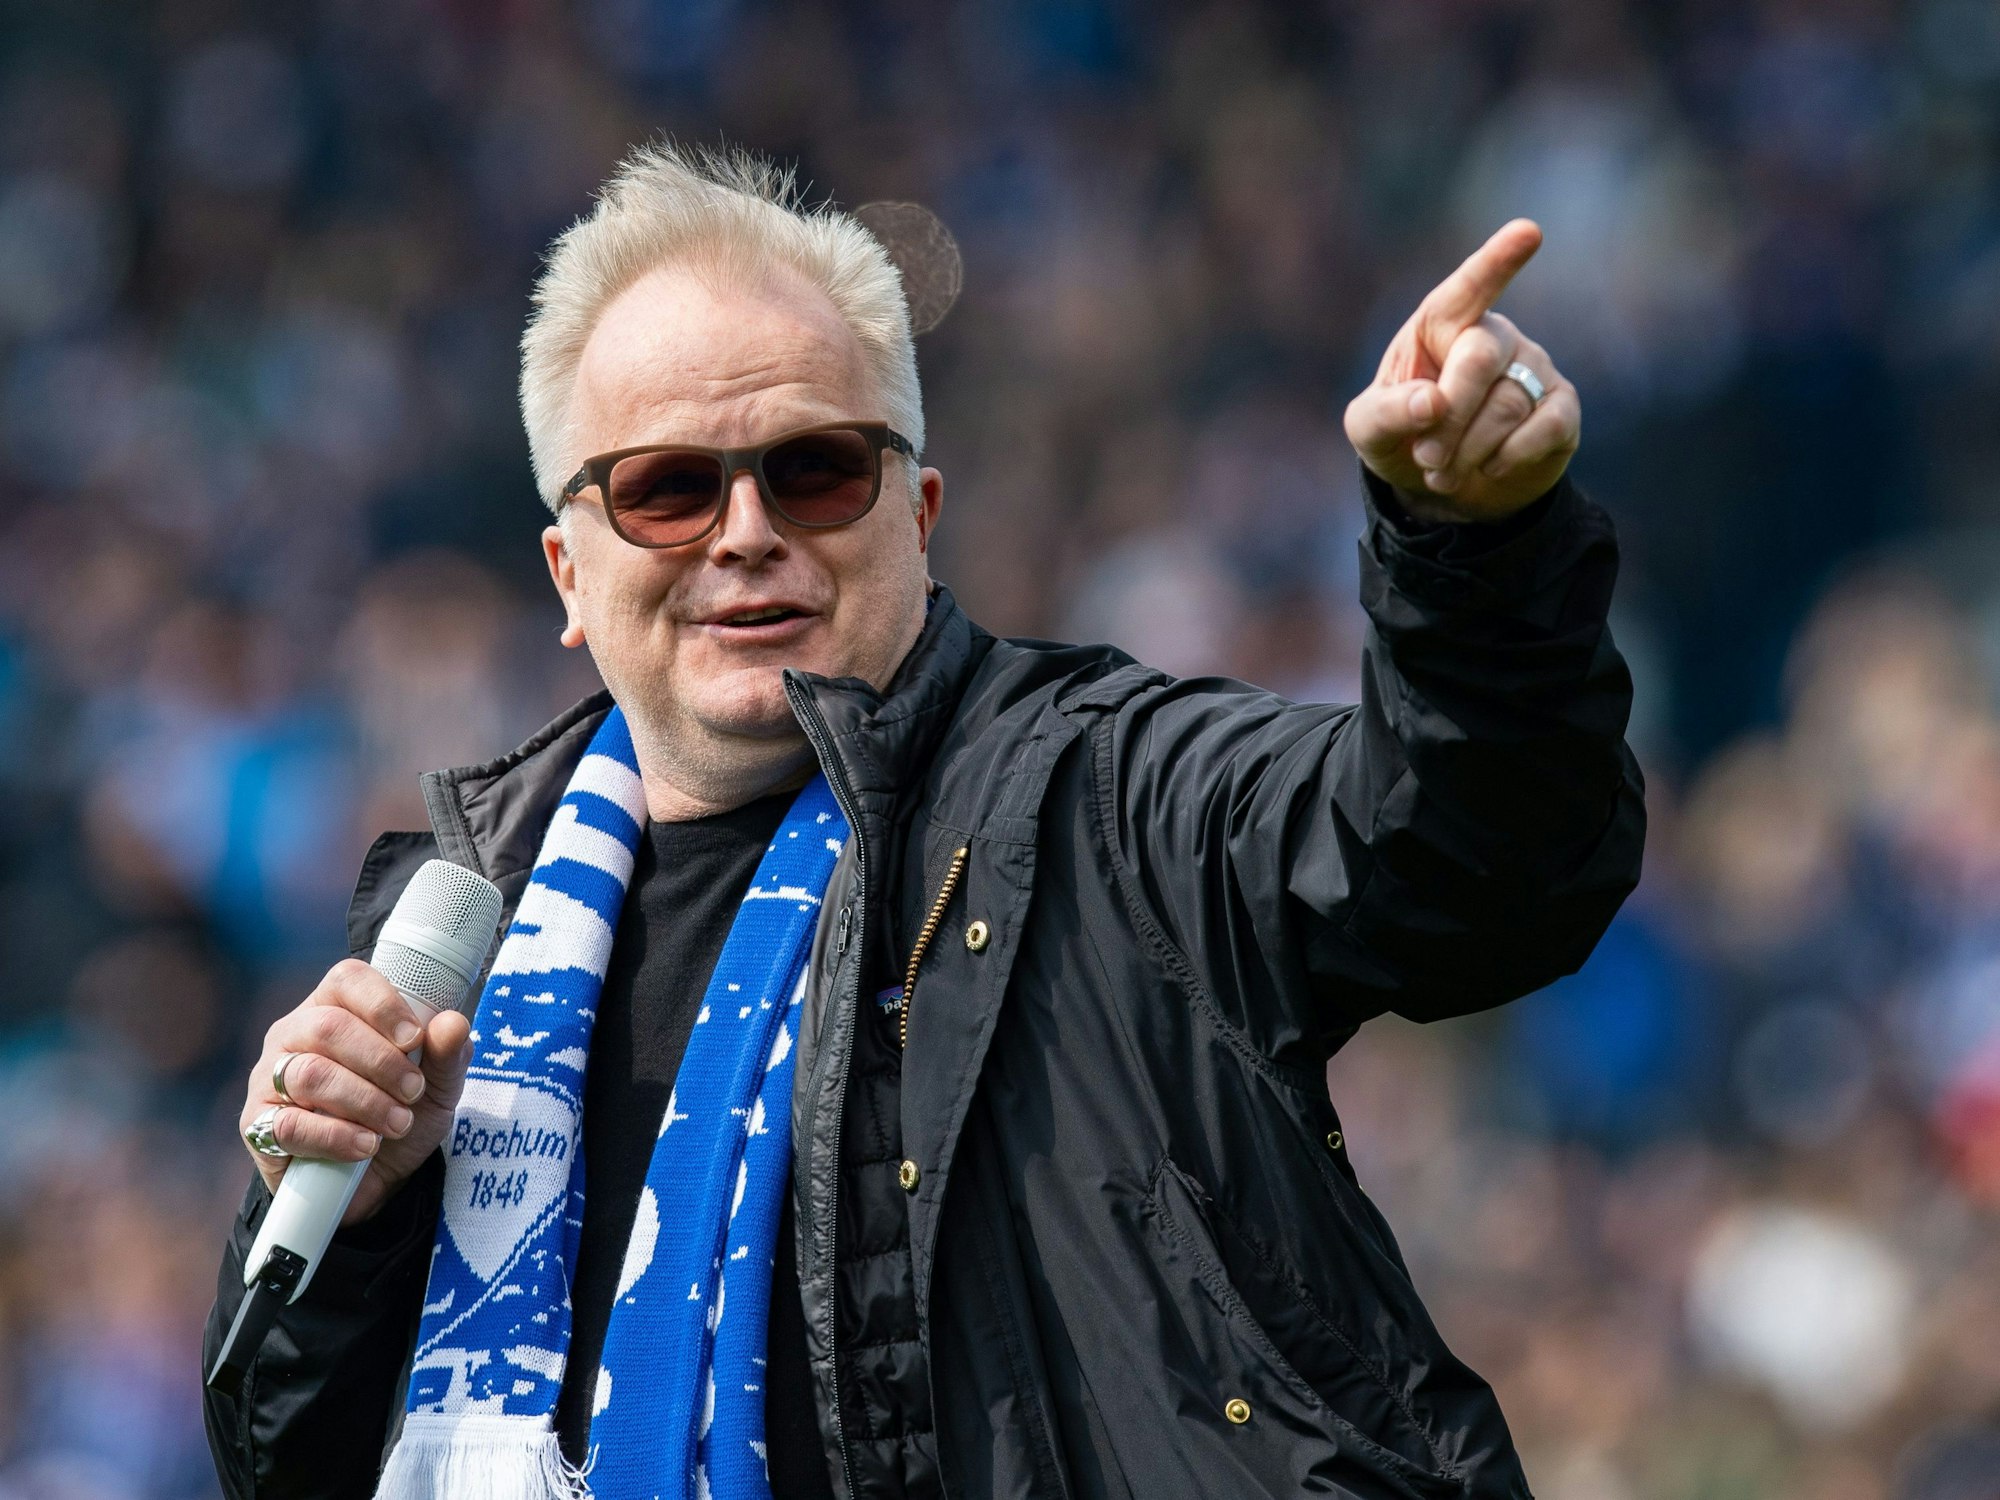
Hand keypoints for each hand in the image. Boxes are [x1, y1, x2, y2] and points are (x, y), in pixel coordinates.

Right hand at [240, 959, 472, 1224]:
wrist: (377, 1180)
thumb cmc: (402, 1113)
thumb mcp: (438, 1086)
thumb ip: (448, 1054)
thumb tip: (453, 1023)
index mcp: (336, 1007)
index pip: (347, 980)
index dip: (382, 1004)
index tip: (415, 1039)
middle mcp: (295, 1034)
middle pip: (328, 1027)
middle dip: (381, 1061)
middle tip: (413, 1091)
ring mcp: (270, 1077)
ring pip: (310, 1074)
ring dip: (364, 1101)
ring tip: (397, 1123)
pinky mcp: (258, 1124)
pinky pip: (289, 1124)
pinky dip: (336, 1136)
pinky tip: (365, 1146)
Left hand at [1344, 219, 1580, 523]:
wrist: (1443, 488)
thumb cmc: (1404, 439)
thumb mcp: (1369, 430)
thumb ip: (1386, 413)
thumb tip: (1431, 403)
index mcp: (1441, 325)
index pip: (1468, 288)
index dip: (1497, 260)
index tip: (1528, 232)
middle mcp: (1493, 336)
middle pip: (1480, 357)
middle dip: (1449, 416)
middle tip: (1427, 457)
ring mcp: (1533, 368)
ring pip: (1507, 404)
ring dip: (1468, 450)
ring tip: (1442, 472)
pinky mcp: (1562, 408)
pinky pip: (1547, 426)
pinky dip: (1509, 457)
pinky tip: (1489, 467)